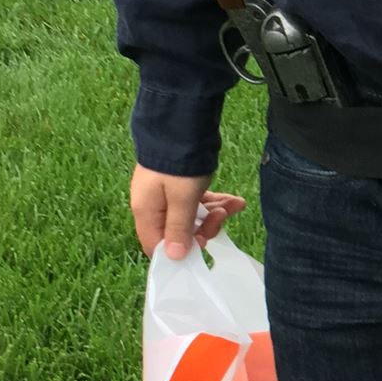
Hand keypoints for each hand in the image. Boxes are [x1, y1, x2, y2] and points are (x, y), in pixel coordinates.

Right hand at [130, 165, 245, 259]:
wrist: (181, 123)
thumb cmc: (179, 164)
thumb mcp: (182, 199)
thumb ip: (179, 229)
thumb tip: (174, 258)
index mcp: (146, 212)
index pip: (157, 246)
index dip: (180, 251)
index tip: (203, 243)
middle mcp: (153, 206)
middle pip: (178, 232)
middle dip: (205, 227)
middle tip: (222, 216)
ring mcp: (166, 194)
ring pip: (192, 216)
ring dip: (215, 214)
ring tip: (235, 204)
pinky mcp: (179, 185)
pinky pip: (196, 202)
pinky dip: (214, 202)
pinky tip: (235, 201)